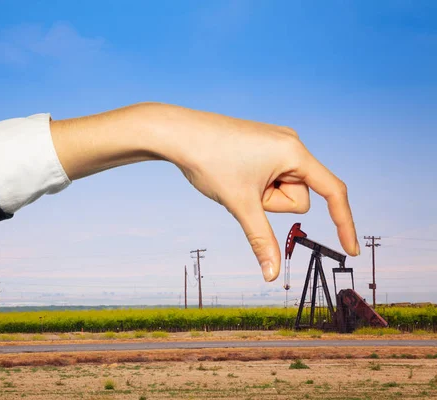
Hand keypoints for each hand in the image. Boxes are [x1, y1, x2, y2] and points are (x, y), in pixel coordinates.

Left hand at [51, 103, 358, 281]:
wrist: (178, 134)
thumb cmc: (210, 162)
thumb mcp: (240, 205)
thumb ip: (261, 240)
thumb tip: (272, 275)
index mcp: (294, 152)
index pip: (332, 192)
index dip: (344, 222)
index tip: (351, 250)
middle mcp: (291, 144)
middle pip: (298, 197)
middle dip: (272, 204)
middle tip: (244, 190)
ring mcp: (276, 144)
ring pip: (281, 190)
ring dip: (262, 196)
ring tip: (236, 180)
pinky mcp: (262, 147)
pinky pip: (270, 178)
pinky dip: (256, 186)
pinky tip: (233, 173)